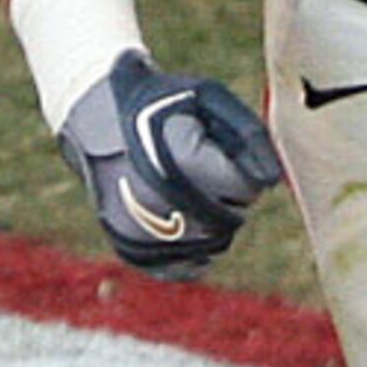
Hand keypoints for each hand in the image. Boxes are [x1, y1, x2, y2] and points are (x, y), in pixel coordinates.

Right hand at [56, 50, 282, 274]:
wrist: (94, 114)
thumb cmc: (161, 102)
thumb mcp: (208, 98)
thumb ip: (249, 134)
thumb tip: (273, 181)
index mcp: (181, 162)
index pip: (247, 189)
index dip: (245, 169)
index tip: (225, 151)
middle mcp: (158, 201)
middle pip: (231, 219)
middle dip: (232, 196)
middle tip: (211, 169)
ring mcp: (140, 228)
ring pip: (212, 245)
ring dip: (216, 221)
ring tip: (194, 187)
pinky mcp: (128, 245)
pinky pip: (179, 269)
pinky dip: (193, 253)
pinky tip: (191, 226)